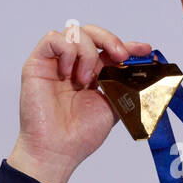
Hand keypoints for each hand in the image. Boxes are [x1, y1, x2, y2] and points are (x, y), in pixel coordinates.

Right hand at [7, 26, 152, 182]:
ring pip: (74, 32)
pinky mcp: (37, 63)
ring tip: (86, 80)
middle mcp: (74, 65)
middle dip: (110, 39)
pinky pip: (53, 38)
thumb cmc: (81, 134)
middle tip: (120, 56)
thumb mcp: (114, 106)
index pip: (110, 50)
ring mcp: (56, 63)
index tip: (146, 49)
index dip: (129, 45)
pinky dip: (66, 50)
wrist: (58, 149)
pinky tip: (68, 73)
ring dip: (87, 52)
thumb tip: (145, 69)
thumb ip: (126, 85)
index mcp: (93, 74)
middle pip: (92, 33)